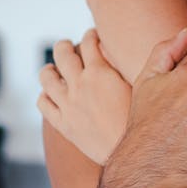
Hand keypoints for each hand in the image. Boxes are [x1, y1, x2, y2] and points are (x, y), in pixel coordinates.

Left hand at [37, 28, 130, 164]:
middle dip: (64, 45)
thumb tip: (122, 49)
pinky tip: (50, 94)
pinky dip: (44, 95)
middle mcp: (79, 85)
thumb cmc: (140, 118)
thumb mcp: (143, 83)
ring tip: (52, 68)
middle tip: (68, 45)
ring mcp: (68, 105)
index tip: (92, 34)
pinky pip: (43, 104)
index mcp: (100, 72)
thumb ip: (131, 63)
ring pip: (46, 77)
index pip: (89, 42)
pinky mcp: (63, 124)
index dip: (90, 34)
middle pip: (62, 53)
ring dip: (49, 68)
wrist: (129, 152)